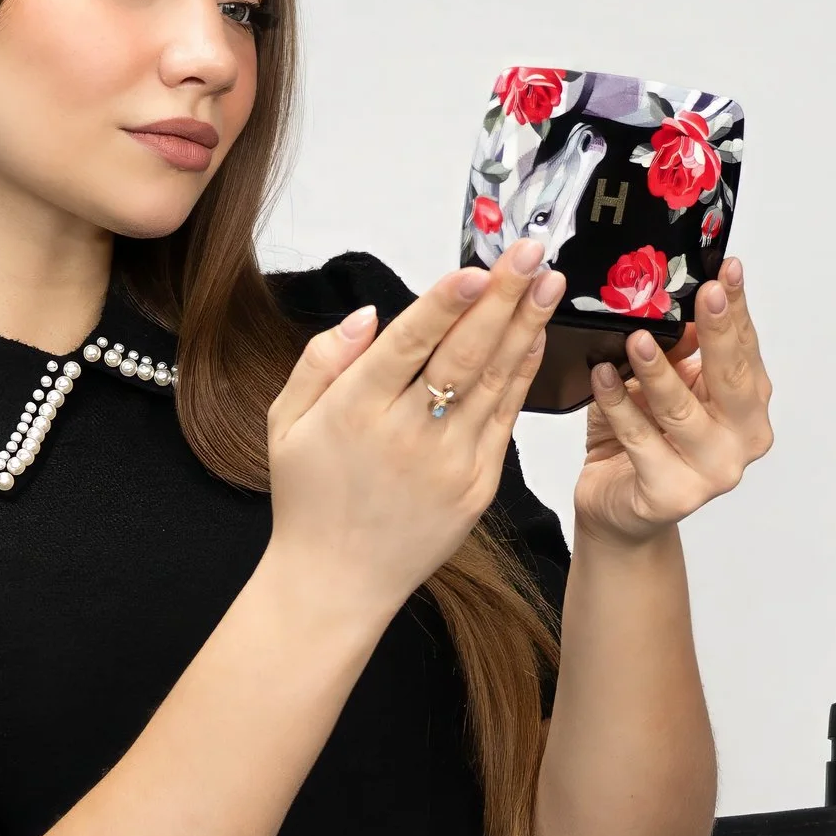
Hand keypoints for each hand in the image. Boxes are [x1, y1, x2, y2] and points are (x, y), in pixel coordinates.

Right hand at [265, 239, 561, 621]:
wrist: (336, 582)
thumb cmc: (310, 499)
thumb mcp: (286, 422)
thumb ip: (321, 361)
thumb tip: (370, 316)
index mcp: (354, 412)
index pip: (408, 344)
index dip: (445, 303)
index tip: (477, 267)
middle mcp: (406, 435)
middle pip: (463, 354)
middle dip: (502, 298)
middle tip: (532, 252)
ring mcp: (448, 463)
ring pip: (494, 382)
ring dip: (525, 327)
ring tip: (548, 282)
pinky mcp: (476, 486)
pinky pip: (505, 420)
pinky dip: (522, 376)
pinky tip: (535, 339)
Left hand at [570, 255, 772, 543]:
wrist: (618, 506)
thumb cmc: (643, 442)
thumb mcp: (661, 386)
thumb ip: (678, 355)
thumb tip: (679, 316)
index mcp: (748, 407)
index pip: (746, 349)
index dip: (736, 309)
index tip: (726, 271)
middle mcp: (741, 440)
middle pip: (731, 380)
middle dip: (717, 332)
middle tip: (704, 294)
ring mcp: (711, 473)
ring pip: (682, 413)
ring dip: (657, 372)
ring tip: (636, 339)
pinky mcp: (672, 495)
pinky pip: (640, 441)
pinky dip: (619, 406)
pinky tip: (602, 378)